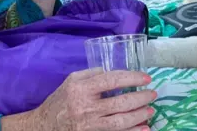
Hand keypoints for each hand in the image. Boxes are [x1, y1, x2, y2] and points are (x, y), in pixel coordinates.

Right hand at [30, 68, 156, 130]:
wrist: (44, 126)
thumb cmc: (60, 100)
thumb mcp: (71, 80)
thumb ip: (91, 73)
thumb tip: (113, 70)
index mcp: (81, 88)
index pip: (111, 80)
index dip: (132, 78)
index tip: (146, 77)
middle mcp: (86, 107)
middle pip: (119, 103)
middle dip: (140, 98)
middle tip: (152, 94)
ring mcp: (89, 125)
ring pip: (120, 122)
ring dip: (139, 116)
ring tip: (150, 110)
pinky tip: (143, 129)